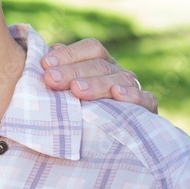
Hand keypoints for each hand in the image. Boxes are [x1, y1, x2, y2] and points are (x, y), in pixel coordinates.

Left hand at [40, 38, 156, 112]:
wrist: (108, 140)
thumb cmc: (77, 108)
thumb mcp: (65, 89)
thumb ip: (57, 73)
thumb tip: (42, 62)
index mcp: (100, 61)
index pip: (90, 48)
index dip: (69, 54)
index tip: (45, 65)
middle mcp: (117, 72)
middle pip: (99, 64)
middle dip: (73, 71)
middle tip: (52, 79)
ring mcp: (133, 89)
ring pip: (120, 79)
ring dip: (97, 83)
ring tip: (77, 90)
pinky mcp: (147, 109)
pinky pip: (146, 99)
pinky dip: (133, 96)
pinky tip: (117, 94)